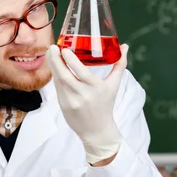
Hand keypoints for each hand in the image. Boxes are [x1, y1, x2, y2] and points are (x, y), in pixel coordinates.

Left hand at [46, 44, 128, 163]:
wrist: (97, 130)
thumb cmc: (105, 105)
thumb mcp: (114, 85)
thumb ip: (119, 65)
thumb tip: (125, 46)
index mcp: (95, 88)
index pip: (81, 71)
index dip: (70, 60)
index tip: (64, 49)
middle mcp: (82, 95)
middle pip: (65, 75)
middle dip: (56, 60)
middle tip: (52, 47)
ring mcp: (71, 101)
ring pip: (58, 81)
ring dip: (53, 66)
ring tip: (51, 54)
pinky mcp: (63, 106)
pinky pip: (57, 88)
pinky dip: (55, 76)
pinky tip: (54, 67)